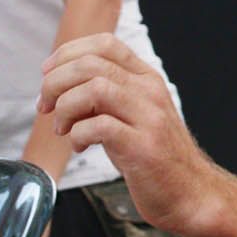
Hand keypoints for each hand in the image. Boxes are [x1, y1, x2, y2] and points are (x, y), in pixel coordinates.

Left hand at [38, 34, 206, 236]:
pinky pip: (99, 126)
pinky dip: (78, 134)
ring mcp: (149, 117)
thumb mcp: (130, 116)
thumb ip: (103, 98)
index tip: (47, 73)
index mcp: (146, 79)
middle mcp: (149, 92)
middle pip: (91, 64)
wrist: (190, 192)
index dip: (68, 53)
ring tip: (63, 128)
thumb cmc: (154, 157)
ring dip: (65, 107)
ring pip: (95, 88)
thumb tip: (60, 87)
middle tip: (46, 106)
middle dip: (55, 83)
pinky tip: (80, 145)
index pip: (105, 44)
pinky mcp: (143, 146)